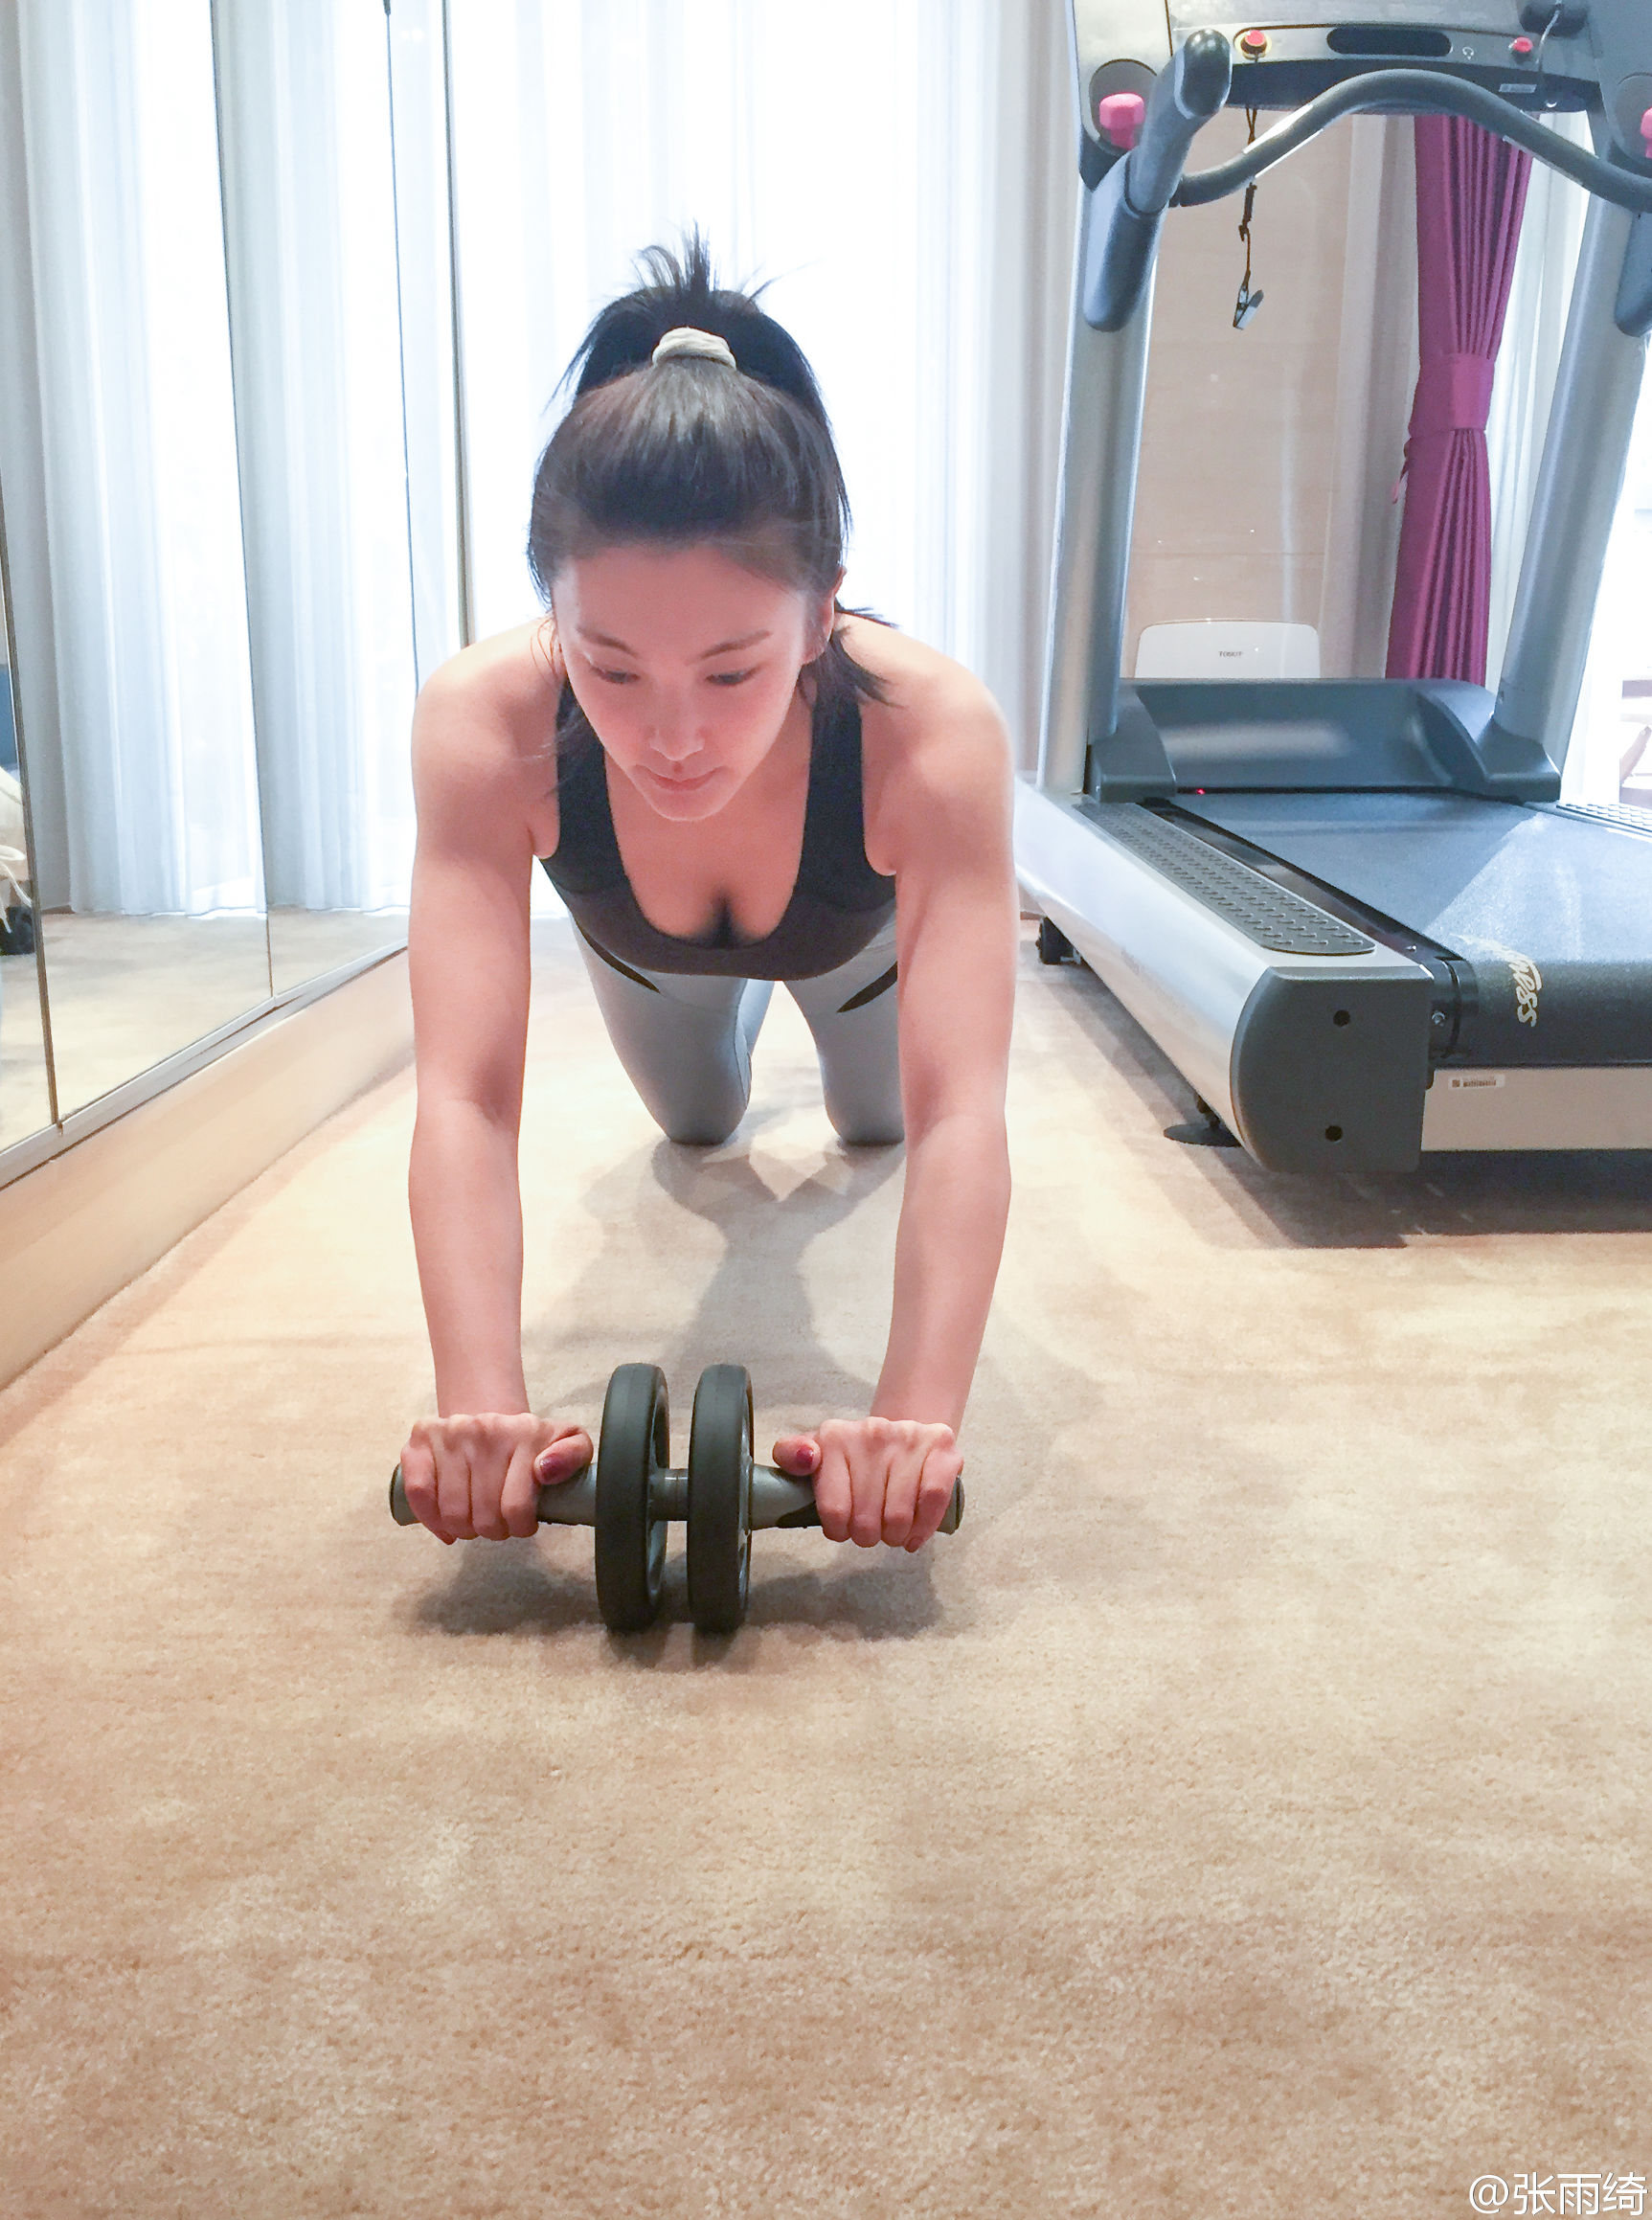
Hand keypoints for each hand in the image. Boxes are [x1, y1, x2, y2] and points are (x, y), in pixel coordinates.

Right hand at [398, 1412, 591, 1544]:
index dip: (519, 1527)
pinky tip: (446, 1527)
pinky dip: (431, 1519)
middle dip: (493, 1530)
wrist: (493, 1418)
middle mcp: (484, 1428)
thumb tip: (544, 1470)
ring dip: (465, 1529)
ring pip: (452, 1511)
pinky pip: (418, 1491)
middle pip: (483, 1516)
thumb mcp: (569, 1441)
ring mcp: (450, 1432)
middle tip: (498, 1524)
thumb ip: (575, 1454)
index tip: (522, 1523)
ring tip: (476, 1522)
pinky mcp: (421, 1439)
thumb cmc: (531, 1445)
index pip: (516, 1507)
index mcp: (524, 1432)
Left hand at [771, 1416, 961, 1551]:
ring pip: (898, 1515)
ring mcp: (909, 1438)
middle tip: (869, 1531)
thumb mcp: (817, 1454)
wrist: (901, 1434)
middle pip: (866, 1519)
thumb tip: (806, 1459)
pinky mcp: (941, 1448)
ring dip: (894, 1536)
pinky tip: (914, 1536)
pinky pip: (933, 1499)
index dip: (838, 1530)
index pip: (833, 1509)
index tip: (843, 1529)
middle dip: (867, 1536)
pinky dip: (923, 1527)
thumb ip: (792, 1454)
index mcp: (835, 1436)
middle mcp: (872, 1432)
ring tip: (891, 1532)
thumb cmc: (855, 1458)